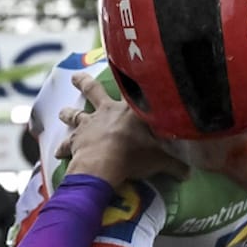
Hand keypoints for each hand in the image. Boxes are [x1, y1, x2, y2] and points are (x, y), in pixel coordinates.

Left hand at [56, 72, 189, 187]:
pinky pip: (66, 143)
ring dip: (68, 113)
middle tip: (76, 77)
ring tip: (61, 111)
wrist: (106, 163)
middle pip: (93, 91)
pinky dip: (62, 147)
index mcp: (128, 110)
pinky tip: (57, 152)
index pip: (131, 91)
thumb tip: (188, 172)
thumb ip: (174, 164)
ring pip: (75, 114)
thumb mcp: (160, 158)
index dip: (129, 84)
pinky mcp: (75, 140)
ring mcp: (88, 124)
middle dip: (84, 83)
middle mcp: (106, 111)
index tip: (126, 73)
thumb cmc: (135, 154)